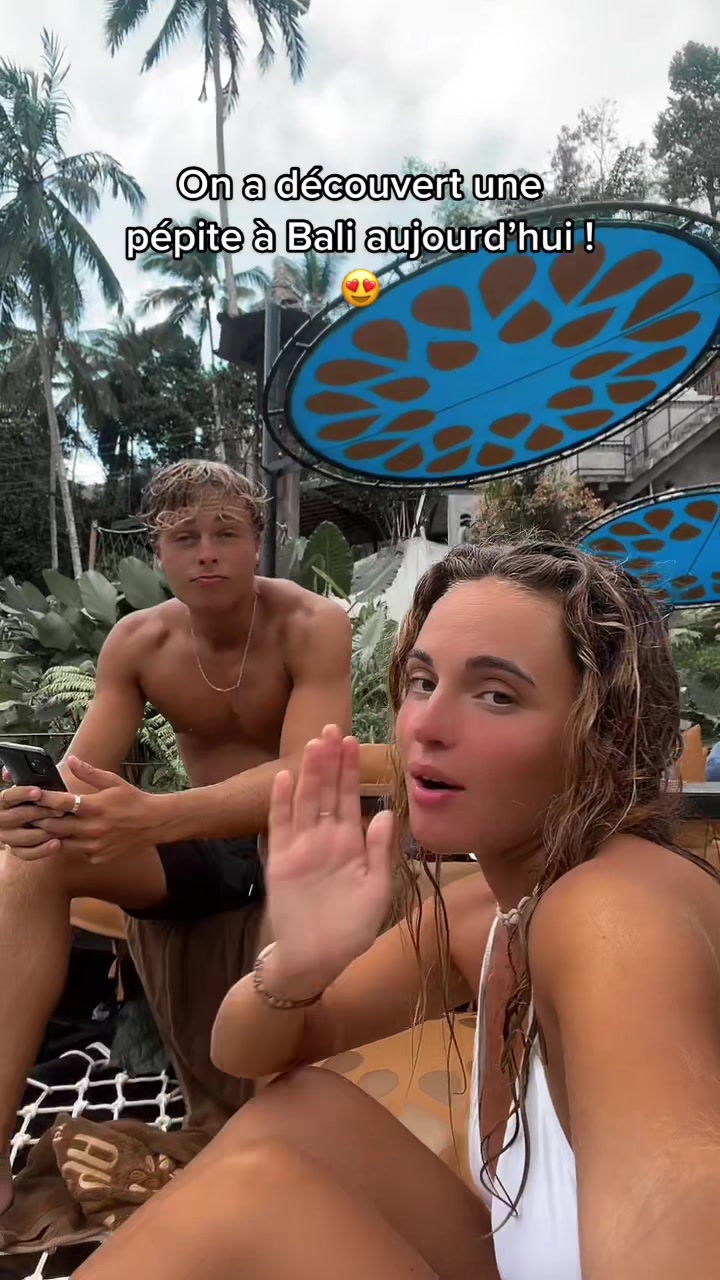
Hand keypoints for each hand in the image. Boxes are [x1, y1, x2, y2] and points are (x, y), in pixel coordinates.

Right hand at [0, 773, 62, 858]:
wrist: (33, 816)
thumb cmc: (33, 799)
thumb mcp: (27, 786)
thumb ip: (20, 778)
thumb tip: (7, 772)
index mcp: (1, 802)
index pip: (7, 797)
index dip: (22, 793)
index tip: (39, 791)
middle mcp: (0, 820)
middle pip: (18, 816)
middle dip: (41, 813)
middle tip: (61, 810)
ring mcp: (7, 837)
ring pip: (24, 837)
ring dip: (45, 831)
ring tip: (63, 825)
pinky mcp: (16, 850)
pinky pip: (27, 853)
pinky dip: (43, 850)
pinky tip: (58, 843)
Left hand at [32, 757, 158, 862]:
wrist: (154, 823)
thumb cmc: (133, 800)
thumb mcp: (113, 782)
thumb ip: (90, 773)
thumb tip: (72, 760)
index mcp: (95, 807)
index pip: (61, 803)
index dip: (44, 799)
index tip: (34, 794)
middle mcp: (92, 829)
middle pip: (54, 827)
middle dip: (41, 819)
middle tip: (33, 813)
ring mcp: (94, 846)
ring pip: (61, 843)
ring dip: (54, 834)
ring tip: (49, 825)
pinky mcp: (97, 857)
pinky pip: (77, 852)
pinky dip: (73, 844)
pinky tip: (74, 836)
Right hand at [265, 724, 395, 996]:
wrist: (315, 959)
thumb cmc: (351, 929)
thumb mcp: (376, 891)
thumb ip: (380, 852)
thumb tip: (388, 813)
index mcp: (350, 843)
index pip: (349, 797)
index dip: (350, 770)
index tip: (353, 741)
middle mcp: (324, 838)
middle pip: (326, 791)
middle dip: (330, 761)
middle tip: (332, 728)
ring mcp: (300, 847)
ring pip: (305, 801)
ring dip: (308, 773)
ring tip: (313, 744)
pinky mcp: (280, 860)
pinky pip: (280, 826)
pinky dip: (281, 803)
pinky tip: (284, 778)